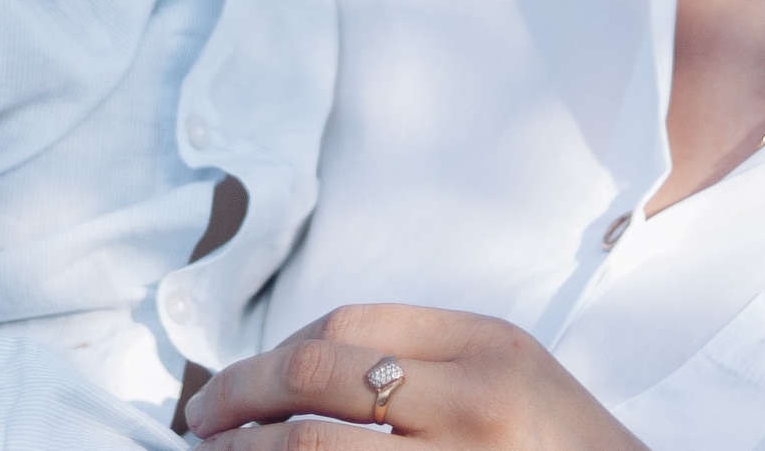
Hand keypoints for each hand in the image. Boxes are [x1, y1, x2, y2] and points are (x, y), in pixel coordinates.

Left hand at [184, 305, 647, 450]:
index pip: (347, 326)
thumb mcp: (510, 371)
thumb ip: (422, 355)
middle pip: (318, 377)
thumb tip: (295, 367)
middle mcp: (473, 405)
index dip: (273, 356)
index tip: (236, 384)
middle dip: (239, 398)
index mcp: (487, 349)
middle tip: (200, 422)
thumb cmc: (564, 447)